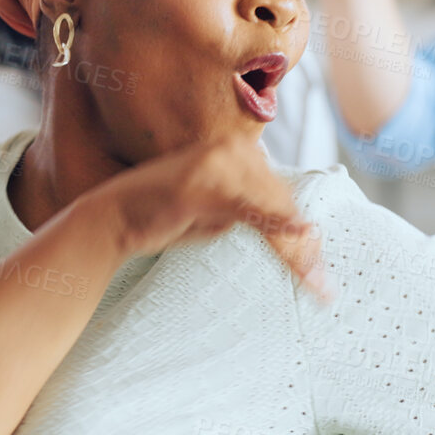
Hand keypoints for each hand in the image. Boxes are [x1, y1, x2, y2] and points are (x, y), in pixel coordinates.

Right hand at [80, 134, 326, 297]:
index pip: (280, 193)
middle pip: (282, 201)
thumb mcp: (218, 214)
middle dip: (302, 246)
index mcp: (237, 151)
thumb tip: (297, 226)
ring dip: (294, 249)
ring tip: (312, 281)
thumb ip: (253, 211)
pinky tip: (296, 240)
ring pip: (272, 208)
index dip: (300, 230)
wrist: (113, 218)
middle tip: (321, 284)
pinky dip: (274, 228)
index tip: (318, 263)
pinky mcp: (202, 184)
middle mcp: (231, 150)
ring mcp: (216, 164)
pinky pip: (249, 210)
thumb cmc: (164, 217)